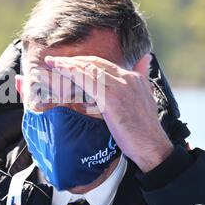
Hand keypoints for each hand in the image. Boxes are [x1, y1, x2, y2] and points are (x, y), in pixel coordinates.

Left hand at [44, 54, 173, 172]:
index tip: (68, 62)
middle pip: (94, 63)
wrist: (152, 146)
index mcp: (132, 78)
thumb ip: (142, 77)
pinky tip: (61, 72)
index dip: (83, 62)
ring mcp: (119, 87)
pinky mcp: (111, 98)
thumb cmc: (145, 129)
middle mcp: (126, 78)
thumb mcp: (146, 97)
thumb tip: (146, 58)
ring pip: (89, 69)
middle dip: (73, 60)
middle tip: (54, 60)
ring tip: (52, 63)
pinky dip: (73, 74)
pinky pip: (88, 82)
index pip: (103, 64)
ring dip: (68, 65)